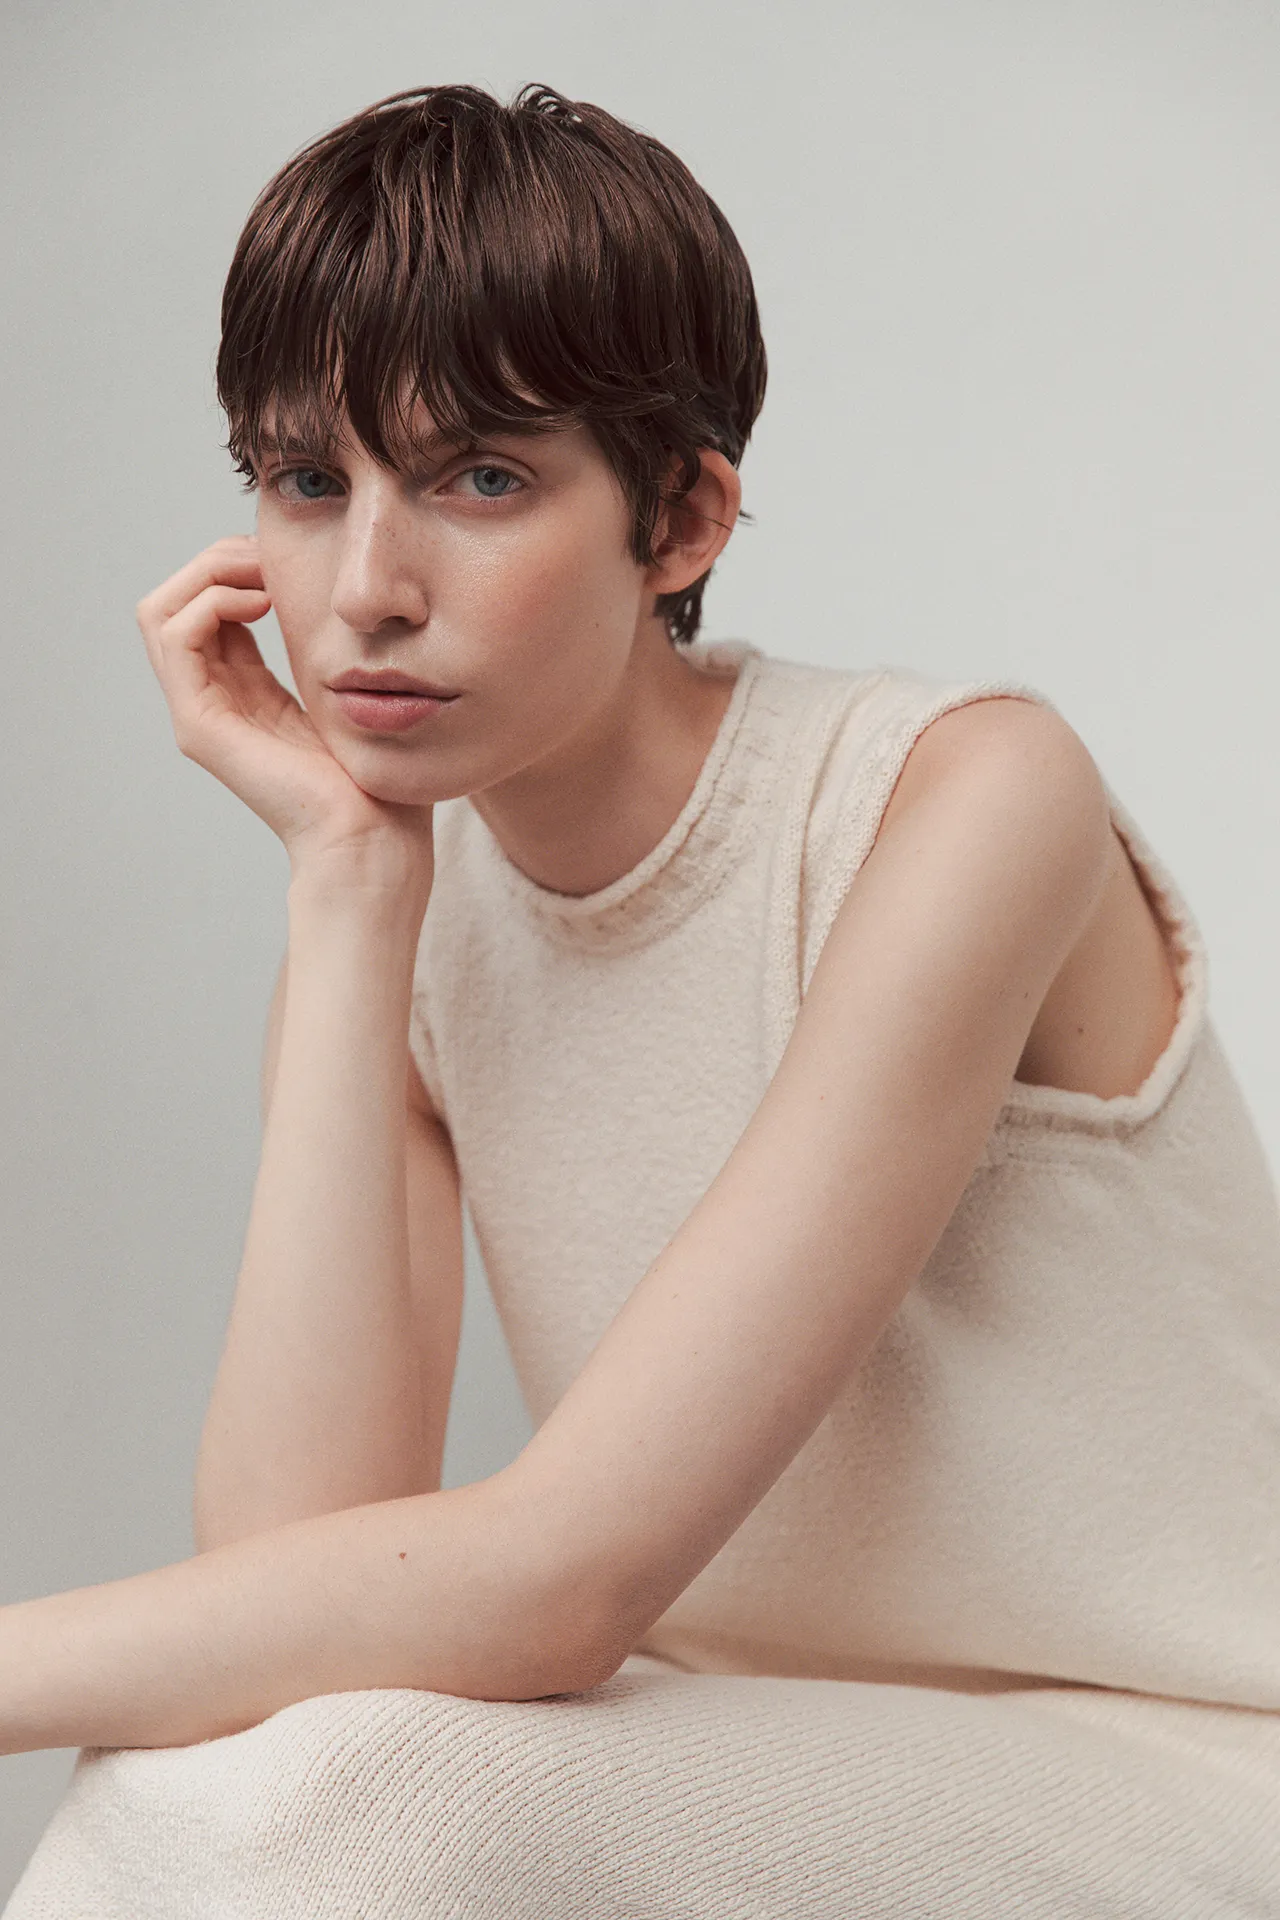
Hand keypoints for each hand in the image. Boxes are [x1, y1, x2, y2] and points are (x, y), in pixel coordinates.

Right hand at [137, 536, 433, 888]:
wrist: (374, 840)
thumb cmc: (378, 777)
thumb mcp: (351, 693)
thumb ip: (331, 649)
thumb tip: (343, 598)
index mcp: (246, 691)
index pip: (212, 605)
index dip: (241, 565)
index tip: (290, 558)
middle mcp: (212, 700)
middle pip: (177, 599)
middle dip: (220, 560)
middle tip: (270, 555)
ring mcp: (199, 714)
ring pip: (162, 610)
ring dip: (210, 572)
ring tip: (263, 574)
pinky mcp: (200, 725)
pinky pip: (175, 636)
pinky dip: (210, 601)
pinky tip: (260, 600)